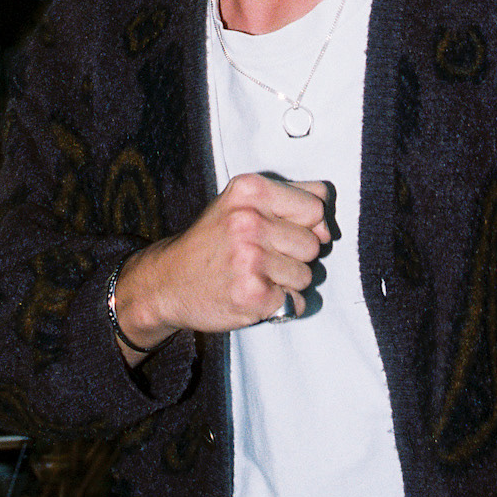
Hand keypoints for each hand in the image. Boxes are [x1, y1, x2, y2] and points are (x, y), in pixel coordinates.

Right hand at [112, 172, 330, 359]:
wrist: (168, 281)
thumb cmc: (211, 241)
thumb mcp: (241, 203)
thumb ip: (289, 197)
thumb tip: (328, 216)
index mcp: (249, 191)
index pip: (315, 206)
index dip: (308, 224)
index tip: (284, 231)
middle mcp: (249, 222)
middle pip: (314, 244)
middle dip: (295, 255)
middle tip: (261, 256)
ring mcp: (250, 260)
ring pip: (307, 275)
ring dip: (288, 281)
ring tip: (256, 275)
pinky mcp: (253, 295)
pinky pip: (297, 302)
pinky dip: (281, 304)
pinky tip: (254, 294)